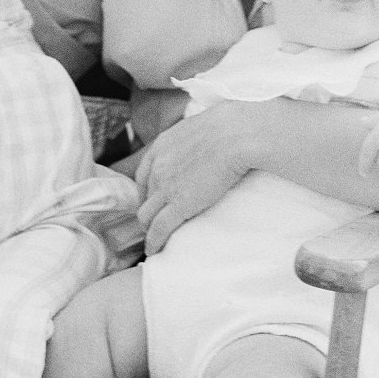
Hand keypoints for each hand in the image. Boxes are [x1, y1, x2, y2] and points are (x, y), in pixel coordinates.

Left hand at [134, 101, 246, 254]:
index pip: (143, 175)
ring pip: (146, 216)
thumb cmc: (228, 127)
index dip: (147, 192)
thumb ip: (190, 140)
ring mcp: (165, 188)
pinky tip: (155, 250)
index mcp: (161, 147)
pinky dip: (154, 242)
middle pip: (143, 197)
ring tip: (156, 239)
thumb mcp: (198, 127)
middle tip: (156, 223)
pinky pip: (159, 229)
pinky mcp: (178, 206)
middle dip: (147, 211)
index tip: (154, 201)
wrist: (235, 135)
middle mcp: (157, 167)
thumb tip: (201, 143)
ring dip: (149, 229)